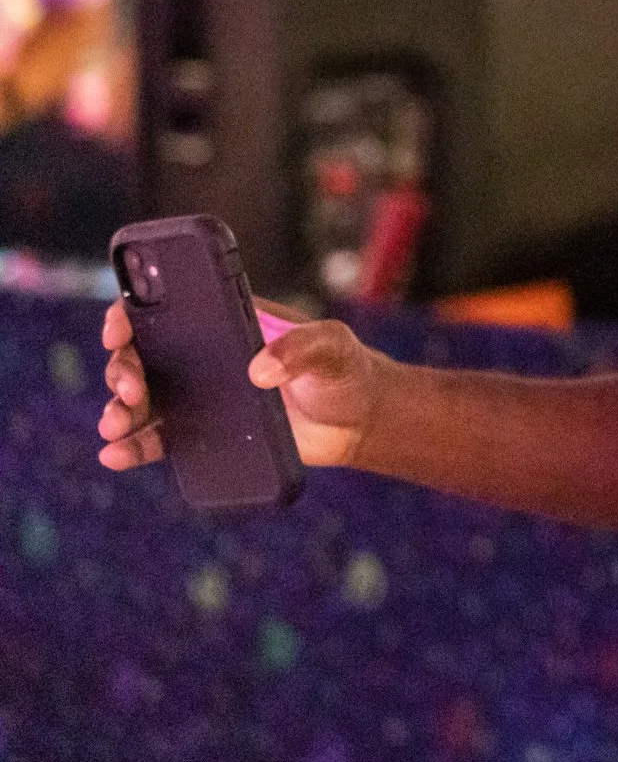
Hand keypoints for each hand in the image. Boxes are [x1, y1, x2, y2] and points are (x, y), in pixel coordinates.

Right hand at [99, 298, 388, 472]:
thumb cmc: (344, 369)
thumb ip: (305, 347)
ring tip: (116, 426)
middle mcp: (201, 354)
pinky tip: (115, 455)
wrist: (357, 421)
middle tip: (133, 389)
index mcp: (226, 319)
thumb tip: (259, 371)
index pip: (164, 306)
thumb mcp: (334, 346)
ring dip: (118, 409)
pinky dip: (133, 446)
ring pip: (141, 399)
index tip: (119, 329)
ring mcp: (199, 394)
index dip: (130, 313)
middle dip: (122, 369)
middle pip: (140, 354)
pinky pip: (158, 438)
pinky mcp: (204, 432)